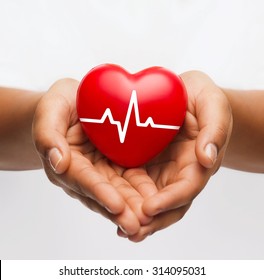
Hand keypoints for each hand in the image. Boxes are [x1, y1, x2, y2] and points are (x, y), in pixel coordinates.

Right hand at [32, 79, 156, 235]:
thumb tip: (58, 162)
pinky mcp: (115, 167)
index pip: (83, 179)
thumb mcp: (51, 109)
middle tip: (138, 226)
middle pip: (102, 194)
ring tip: (149, 221)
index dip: (99, 192)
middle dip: (120, 210)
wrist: (75, 102)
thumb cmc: (60, 104)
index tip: (117, 206)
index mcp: (65, 162)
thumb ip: (49, 134)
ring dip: (132, 208)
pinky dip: (140, 193)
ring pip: (117, 192)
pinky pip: (129, 181)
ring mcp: (100, 172)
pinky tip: (155, 202)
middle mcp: (83, 173)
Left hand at [122, 71, 232, 240]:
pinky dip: (125, 198)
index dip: (169, 200)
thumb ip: (214, 129)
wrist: (184, 95)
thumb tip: (207, 158)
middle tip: (130, 231)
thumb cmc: (201, 98)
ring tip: (118, 228)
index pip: (187, 188)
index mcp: (198, 162)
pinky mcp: (144, 165)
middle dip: (151, 220)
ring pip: (150, 200)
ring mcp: (161, 171)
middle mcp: (179, 173)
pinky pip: (135, 185)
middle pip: (168, 204)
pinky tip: (110, 206)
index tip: (149, 208)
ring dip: (136, 216)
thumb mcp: (212, 105)